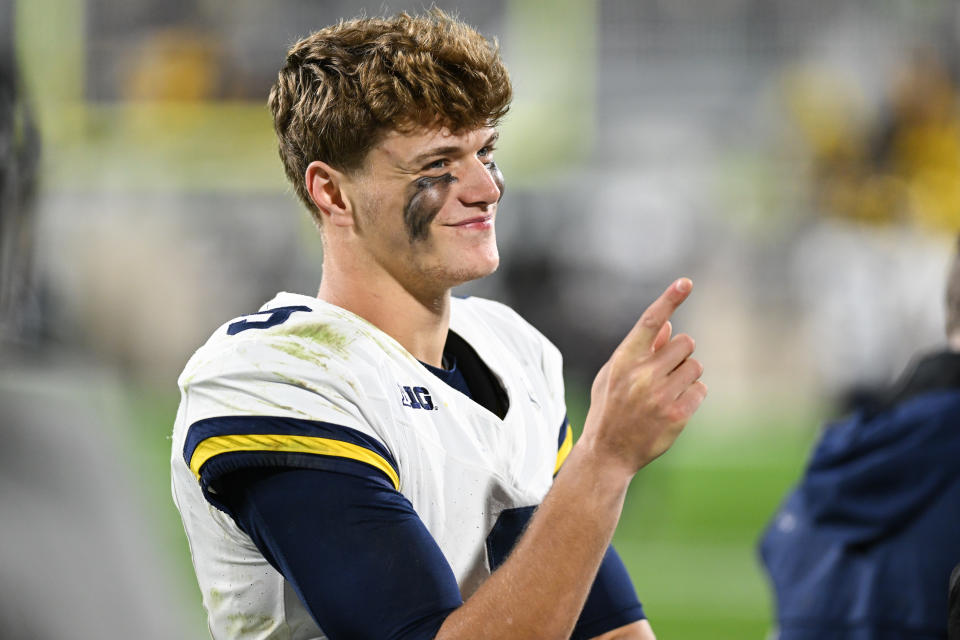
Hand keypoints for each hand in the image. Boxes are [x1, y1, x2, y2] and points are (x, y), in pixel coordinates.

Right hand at [581, 278, 705, 475]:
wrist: (608, 453)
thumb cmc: (609, 409)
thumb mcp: (613, 375)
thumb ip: (639, 350)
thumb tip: (667, 325)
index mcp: (624, 360)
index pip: (649, 322)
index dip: (669, 300)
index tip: (686, 283)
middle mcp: (642, 375)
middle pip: (685, 343)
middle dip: (680, 355)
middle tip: (666, 373)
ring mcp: (660, 395)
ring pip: (695, 366)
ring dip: (687, 376)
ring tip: (667, 393)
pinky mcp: (678, 414)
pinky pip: (701, 389)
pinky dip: (693, 395)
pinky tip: (675, 407)